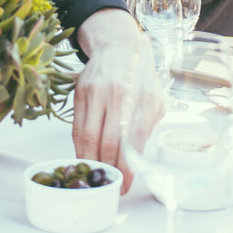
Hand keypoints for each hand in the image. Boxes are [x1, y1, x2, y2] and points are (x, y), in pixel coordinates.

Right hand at [72, 7, 152, 192]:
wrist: (118, 46)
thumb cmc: (141, 78)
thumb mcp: (155, 100)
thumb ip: (148, 128)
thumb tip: (137, 161)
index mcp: (143, 99)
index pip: (133, 144)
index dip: (127, 170)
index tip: (125, 186)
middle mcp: (119, 95)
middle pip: (109, 144)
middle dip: (109, 170)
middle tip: (110, 184)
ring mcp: (97, 93)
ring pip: (88, 138)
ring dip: (91, 162)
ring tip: (97, 174)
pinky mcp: (80, 93)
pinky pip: (77, 128)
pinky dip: (80, 147)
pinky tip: (85, 157)